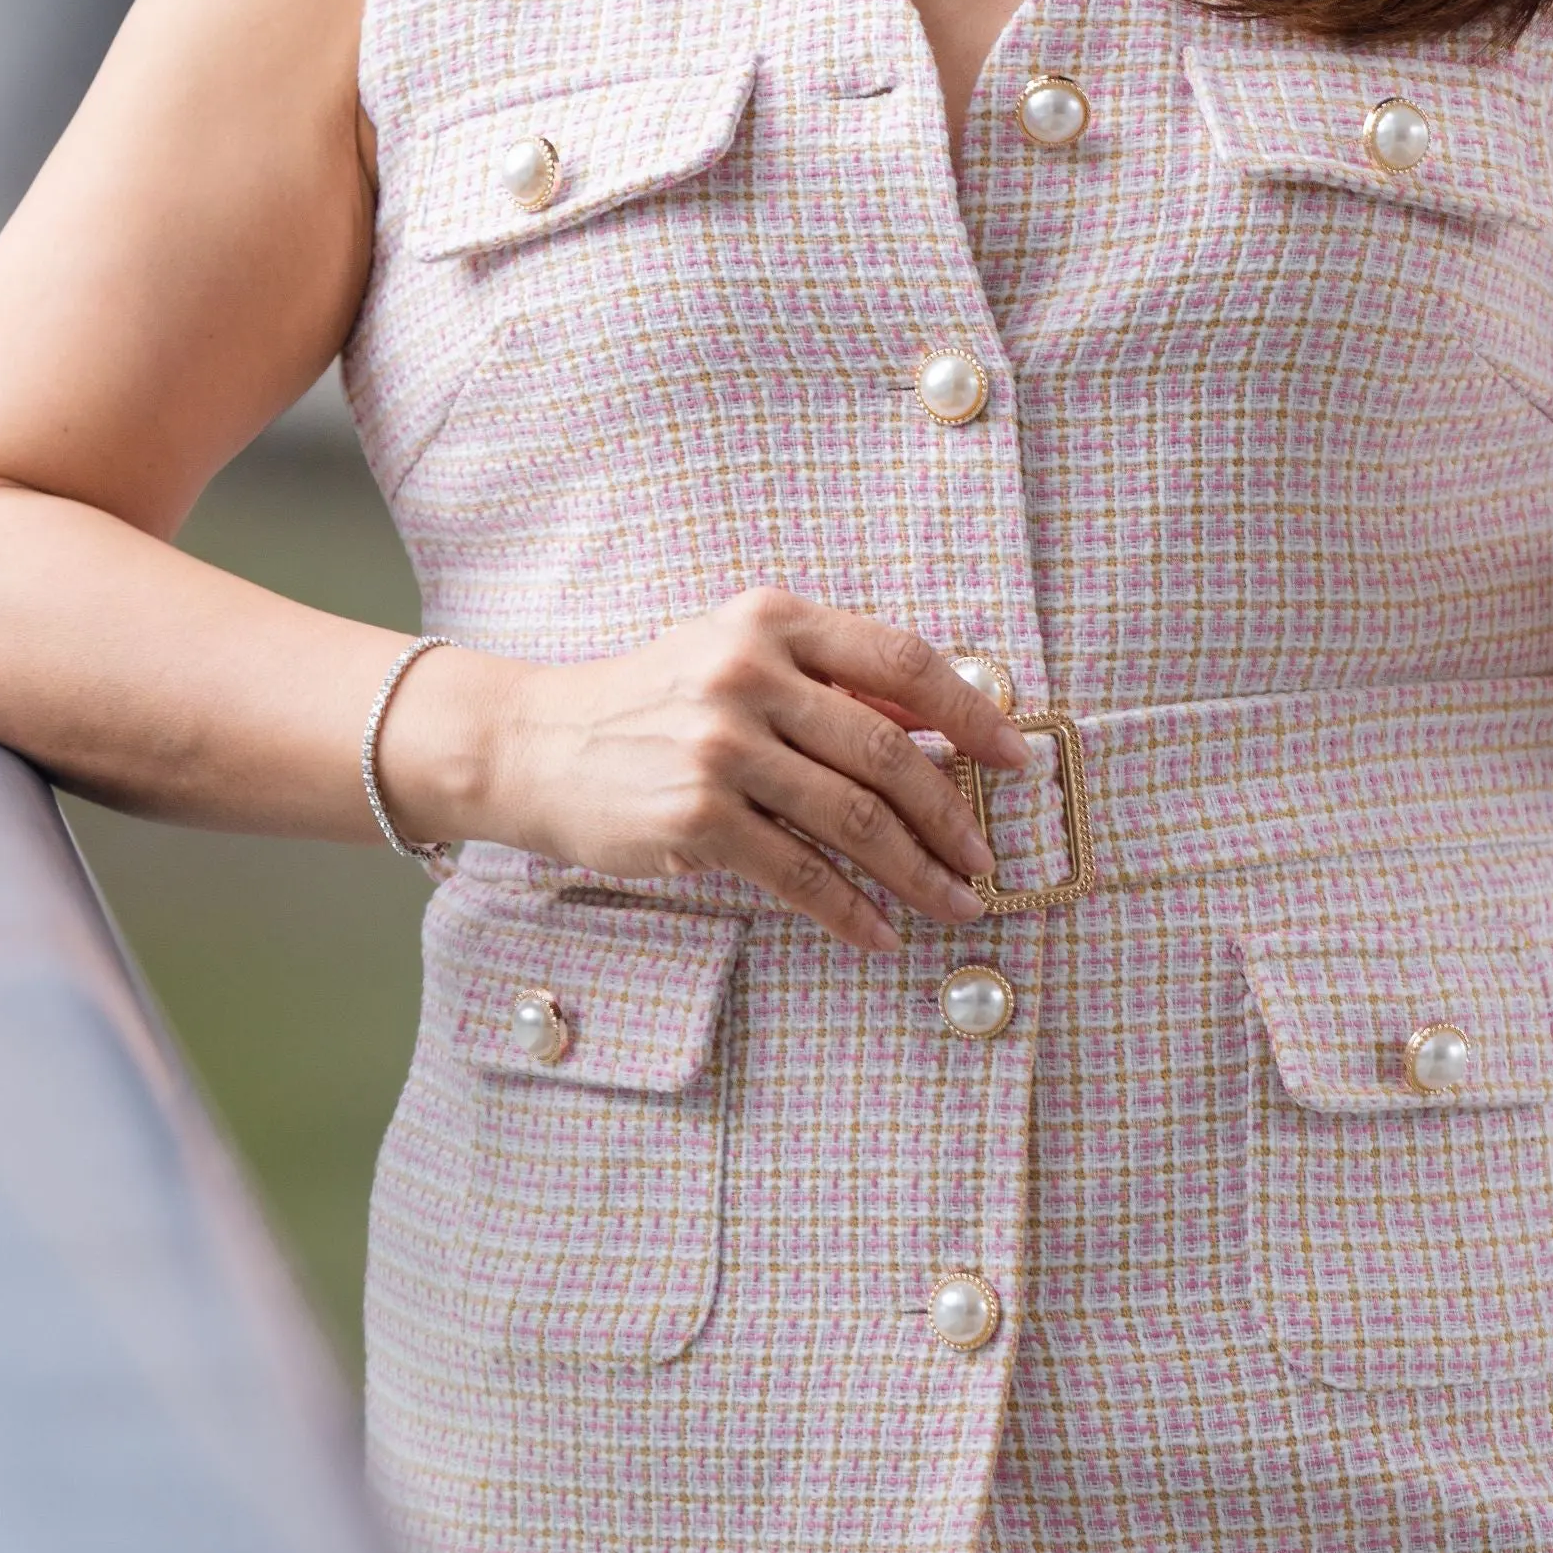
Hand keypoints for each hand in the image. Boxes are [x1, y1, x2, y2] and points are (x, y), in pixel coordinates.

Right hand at [380, 592, 1031, 953]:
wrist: (536, 743)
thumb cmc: (653, 700)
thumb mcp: (739, 655)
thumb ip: (832, 681)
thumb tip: (944, 728)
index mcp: (773, 620)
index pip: (903, 662)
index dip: (972, 714)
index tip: (1016, 759)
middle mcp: (748, 673)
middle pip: (889, 751)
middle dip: (953, 815)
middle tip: (986, 857)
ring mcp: (721, 747)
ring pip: (855, 819)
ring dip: (919, 872)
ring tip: (957, 903)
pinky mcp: (696, 818)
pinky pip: (800, 874)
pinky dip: (852, 910)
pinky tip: (881, 933)